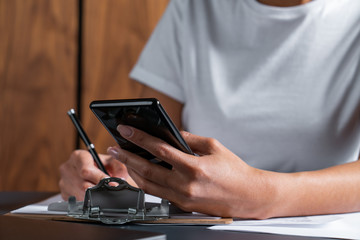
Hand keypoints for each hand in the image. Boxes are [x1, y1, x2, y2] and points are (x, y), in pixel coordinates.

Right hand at [59, 150, 134, 200]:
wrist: (95, 173)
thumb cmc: (103, 166)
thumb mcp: (113, 162)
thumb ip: (119, 167)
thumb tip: (120, 177)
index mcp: (78, 156)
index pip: (86, 170)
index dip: (100, 178)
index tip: (111, 183)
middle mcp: (68, 168)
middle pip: (83, 184)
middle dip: (99, 189)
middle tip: (110, 190)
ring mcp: (64, 182)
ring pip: (80, 194)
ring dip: (94, 196)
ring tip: (102, 192)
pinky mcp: (64, 194)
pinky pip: (76, 201)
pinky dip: (88, 201)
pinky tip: (93, 195)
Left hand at [107, 125, 276, 218]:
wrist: (248, 196)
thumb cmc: (234, 170)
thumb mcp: (214, 146)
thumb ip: (189, 139)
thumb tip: (170, 132)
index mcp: (194, 167)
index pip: (159, 150)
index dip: (139, 138)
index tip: (126, 130)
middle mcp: (186, 185)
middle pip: (147, 170)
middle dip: (127, 157)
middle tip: (114, 147)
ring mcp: (183, 198)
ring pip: (149, 185)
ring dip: (132, 171)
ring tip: (123, 159)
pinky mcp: (183, 206)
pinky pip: (158, 193)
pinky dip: (145, 182)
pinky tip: (140, 172)